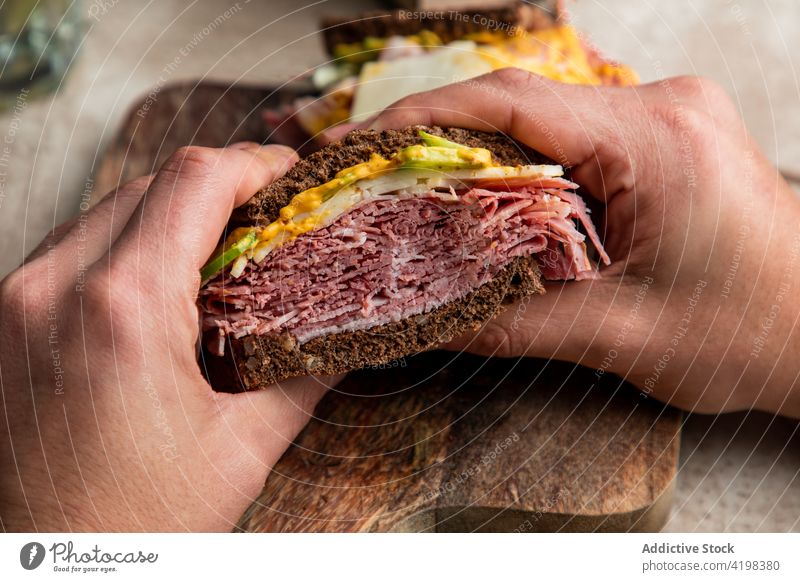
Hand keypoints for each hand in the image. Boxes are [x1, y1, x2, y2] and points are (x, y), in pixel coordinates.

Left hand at [0, 143, 337, 531]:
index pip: (194, 183)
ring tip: (221, 250)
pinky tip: (163, 281)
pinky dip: (127, 244)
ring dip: (170, 214)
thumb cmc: (137, 527)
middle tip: (267, 218)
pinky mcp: (3, 318)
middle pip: (151, 184)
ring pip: (107, 209)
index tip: (289, 178)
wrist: (43, 573)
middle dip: (218, 189)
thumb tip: (352, 329)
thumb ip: (307, 373)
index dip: (254, 166)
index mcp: (122, 310)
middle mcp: (53, 287)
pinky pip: (73, 246)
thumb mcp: (242, 449)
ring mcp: (15, 300)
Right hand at [369, 68, 799, 417]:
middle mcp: (662, 109)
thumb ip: (515, 324)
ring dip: (479, 152)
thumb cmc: (747, 335)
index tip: (366, 142)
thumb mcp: (621, 336)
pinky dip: (520, 165)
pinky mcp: (663, 138)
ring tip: (417, 186)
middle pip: (521, 103)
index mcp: (656, 143)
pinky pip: (571, 136)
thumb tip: (432, 321)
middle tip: (376, 171)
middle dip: (440, 136)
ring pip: (543, 117)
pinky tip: (486, 196)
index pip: (514, 103)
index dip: (426, 117)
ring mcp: (666, 117)